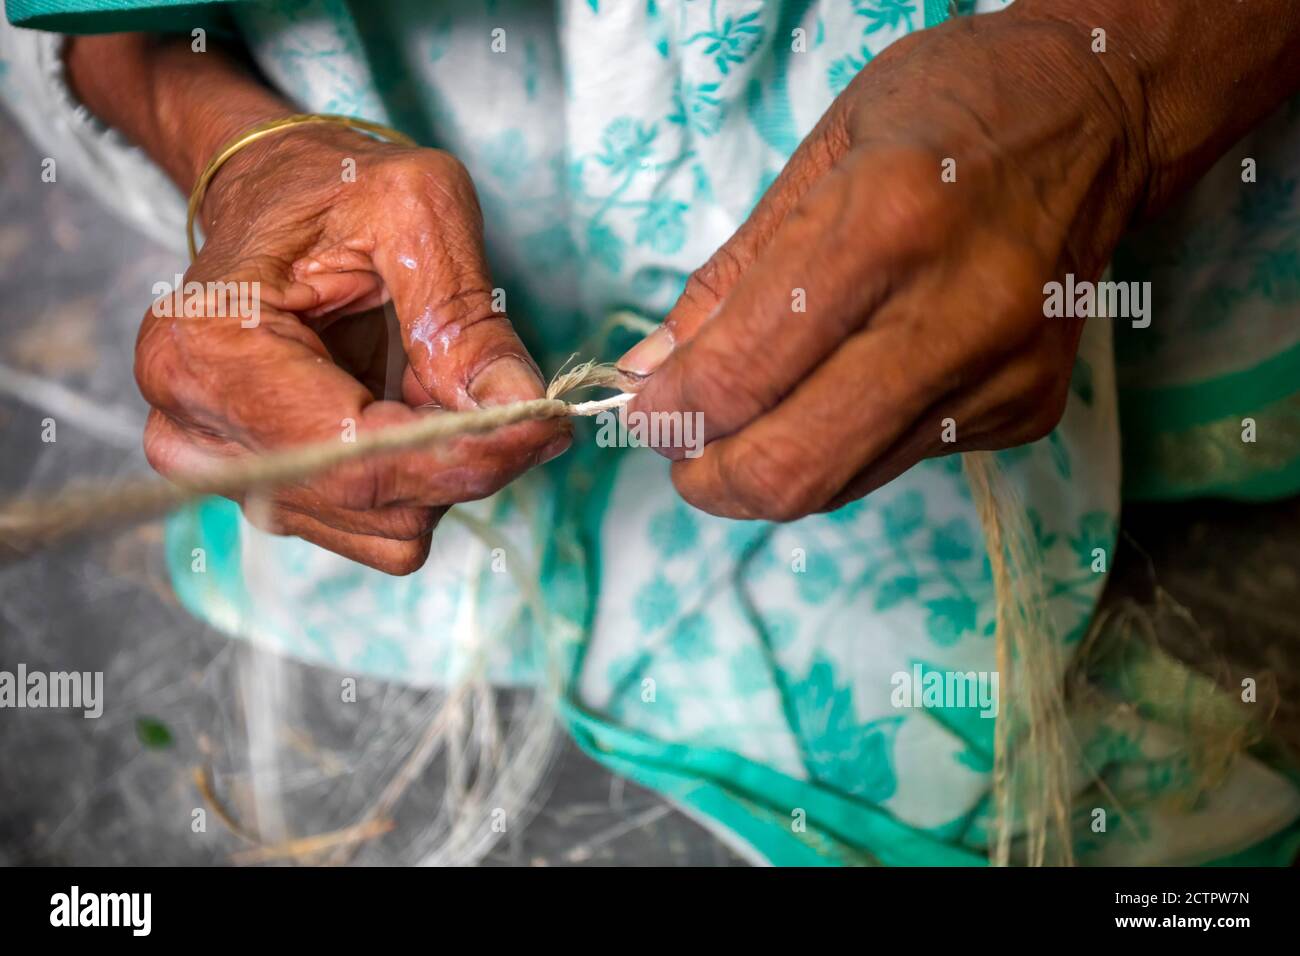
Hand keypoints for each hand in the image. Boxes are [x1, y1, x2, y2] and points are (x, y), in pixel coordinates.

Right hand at [137, 124, 566, 572]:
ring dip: (437, 461)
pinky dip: (417, 475)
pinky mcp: (266, 493)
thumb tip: (521, 407)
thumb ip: (464, 316)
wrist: (272, 197)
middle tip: (500, 384)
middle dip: (459, 452)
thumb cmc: (330, 187)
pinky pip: (376, 524)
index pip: (355, 453)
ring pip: (384, 524)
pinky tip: (403, 405)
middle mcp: (195, 428)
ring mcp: (224, 472)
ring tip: (426, 372)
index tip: (547, 426)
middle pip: (373, 498)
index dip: (464, 453)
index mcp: (212, 350)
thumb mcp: (415, 210)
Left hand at [618, 10, 1149, 520]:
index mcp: (884, 221)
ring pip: (844, 483)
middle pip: (797, 466)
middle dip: (712, 480)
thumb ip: (728, 281)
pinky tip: (843, 391)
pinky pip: (899, 462)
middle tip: (682, 453)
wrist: (1097, 119)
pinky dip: (844, 446)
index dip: (671, 411)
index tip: (645, 409)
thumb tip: (652, 374)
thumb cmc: (943, 114)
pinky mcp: (1029, 408)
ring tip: (746, 425)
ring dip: (770, 472)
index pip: (744, 371)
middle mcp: (956, 311)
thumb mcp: (816, 159)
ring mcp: (1002, 372)